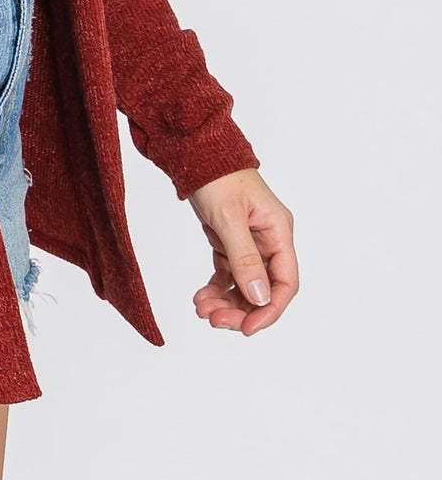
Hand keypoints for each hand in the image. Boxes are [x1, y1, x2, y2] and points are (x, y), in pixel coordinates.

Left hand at [186, 167, 297, 335]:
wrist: (194, 151)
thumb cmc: (216, 174)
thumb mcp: (229, 217)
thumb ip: (244, 258)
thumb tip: (259, 297)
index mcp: (278, 231)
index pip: (285, 282)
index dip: (269, 309)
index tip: (247, 328)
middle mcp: (268, 239)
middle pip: (263, 288)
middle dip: (241, 308)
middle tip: (214, 320)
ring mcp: (249, 242)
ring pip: (244, 284)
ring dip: (226, 302)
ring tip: (202, 309)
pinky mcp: (230, 241)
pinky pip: (228, 274)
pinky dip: (216, 288)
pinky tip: (201, 297)